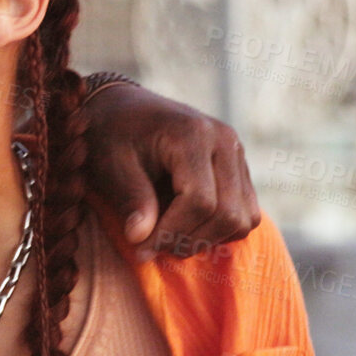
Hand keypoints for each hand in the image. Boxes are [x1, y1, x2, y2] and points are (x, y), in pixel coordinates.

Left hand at [78, 81, 259, 259]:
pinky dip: (219, 229)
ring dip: (206, 238)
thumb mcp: (109, 164)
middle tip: (151, 248)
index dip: (172, 233)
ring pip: (244, 218)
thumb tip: (142, 240)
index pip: (200, 201)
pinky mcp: (239, 167)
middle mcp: (225, 141)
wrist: (120, 107)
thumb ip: (131, 199)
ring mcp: (237, 153)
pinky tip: (183, 227)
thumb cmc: (109, 134)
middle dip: (188, 239)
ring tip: (166, 238)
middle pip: (227, 214)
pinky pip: (246, 212)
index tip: (140, 249)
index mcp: (192, 134)